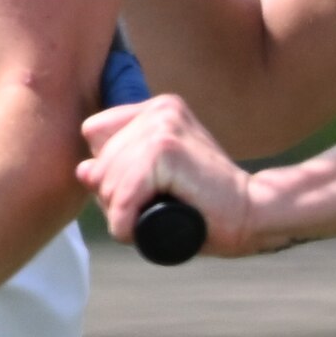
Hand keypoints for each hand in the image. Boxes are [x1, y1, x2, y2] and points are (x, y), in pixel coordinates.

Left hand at [77, 93, 285, 258]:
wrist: (252, 213)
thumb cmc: (203, 202)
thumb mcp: (154, 181)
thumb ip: (120, 170)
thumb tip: (84, 170)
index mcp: (157, 108)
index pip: (95, 134)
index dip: (110, 169)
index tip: (144, 187)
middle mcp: (159, 110)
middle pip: (97, 161)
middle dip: (115, 196)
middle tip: (155, 206)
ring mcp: (163, 127)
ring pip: (107, 181)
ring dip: (122, 213)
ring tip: (158, 214)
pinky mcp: (167, 150)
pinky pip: (122, 195)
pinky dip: (127, 222)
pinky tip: (145, 228)